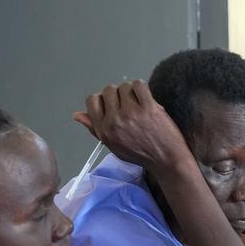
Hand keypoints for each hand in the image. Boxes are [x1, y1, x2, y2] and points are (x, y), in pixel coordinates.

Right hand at [72, 80, 191, 173]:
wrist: (166, 160)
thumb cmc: (140, 154)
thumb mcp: (112, 145)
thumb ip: (95, 128)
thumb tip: (77, 115)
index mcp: (104, 130)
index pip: (92, 101)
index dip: (102, 99)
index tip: (112, 104)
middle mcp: (115, 121)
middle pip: (108, 90)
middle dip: (118, 94)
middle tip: (128, 104)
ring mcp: (132, 113)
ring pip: (124, 86)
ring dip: (131, 91)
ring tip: (138, 103)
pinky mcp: (149, 108)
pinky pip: (139, 85)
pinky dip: (141, 87)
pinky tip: (145, 98)